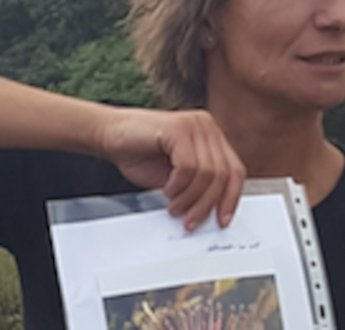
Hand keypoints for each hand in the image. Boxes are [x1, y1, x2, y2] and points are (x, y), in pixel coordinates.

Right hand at [99, 108, 245, 230]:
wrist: (109, 135)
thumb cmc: (140, 153)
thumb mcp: (177, 177)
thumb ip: (198, 187)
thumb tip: (213, 213)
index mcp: (211, 137)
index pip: (235, 170)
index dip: (231, 198)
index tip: (222, 220)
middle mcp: (206, 126)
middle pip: (224, 174)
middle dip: (207, 204)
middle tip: (191, 221)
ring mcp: (194, 124)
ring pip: (207, 173)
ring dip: (190, 198)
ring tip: (175, 207)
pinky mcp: (178, 128)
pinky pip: (189, 167)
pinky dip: (178, 186)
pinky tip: (167, 190)